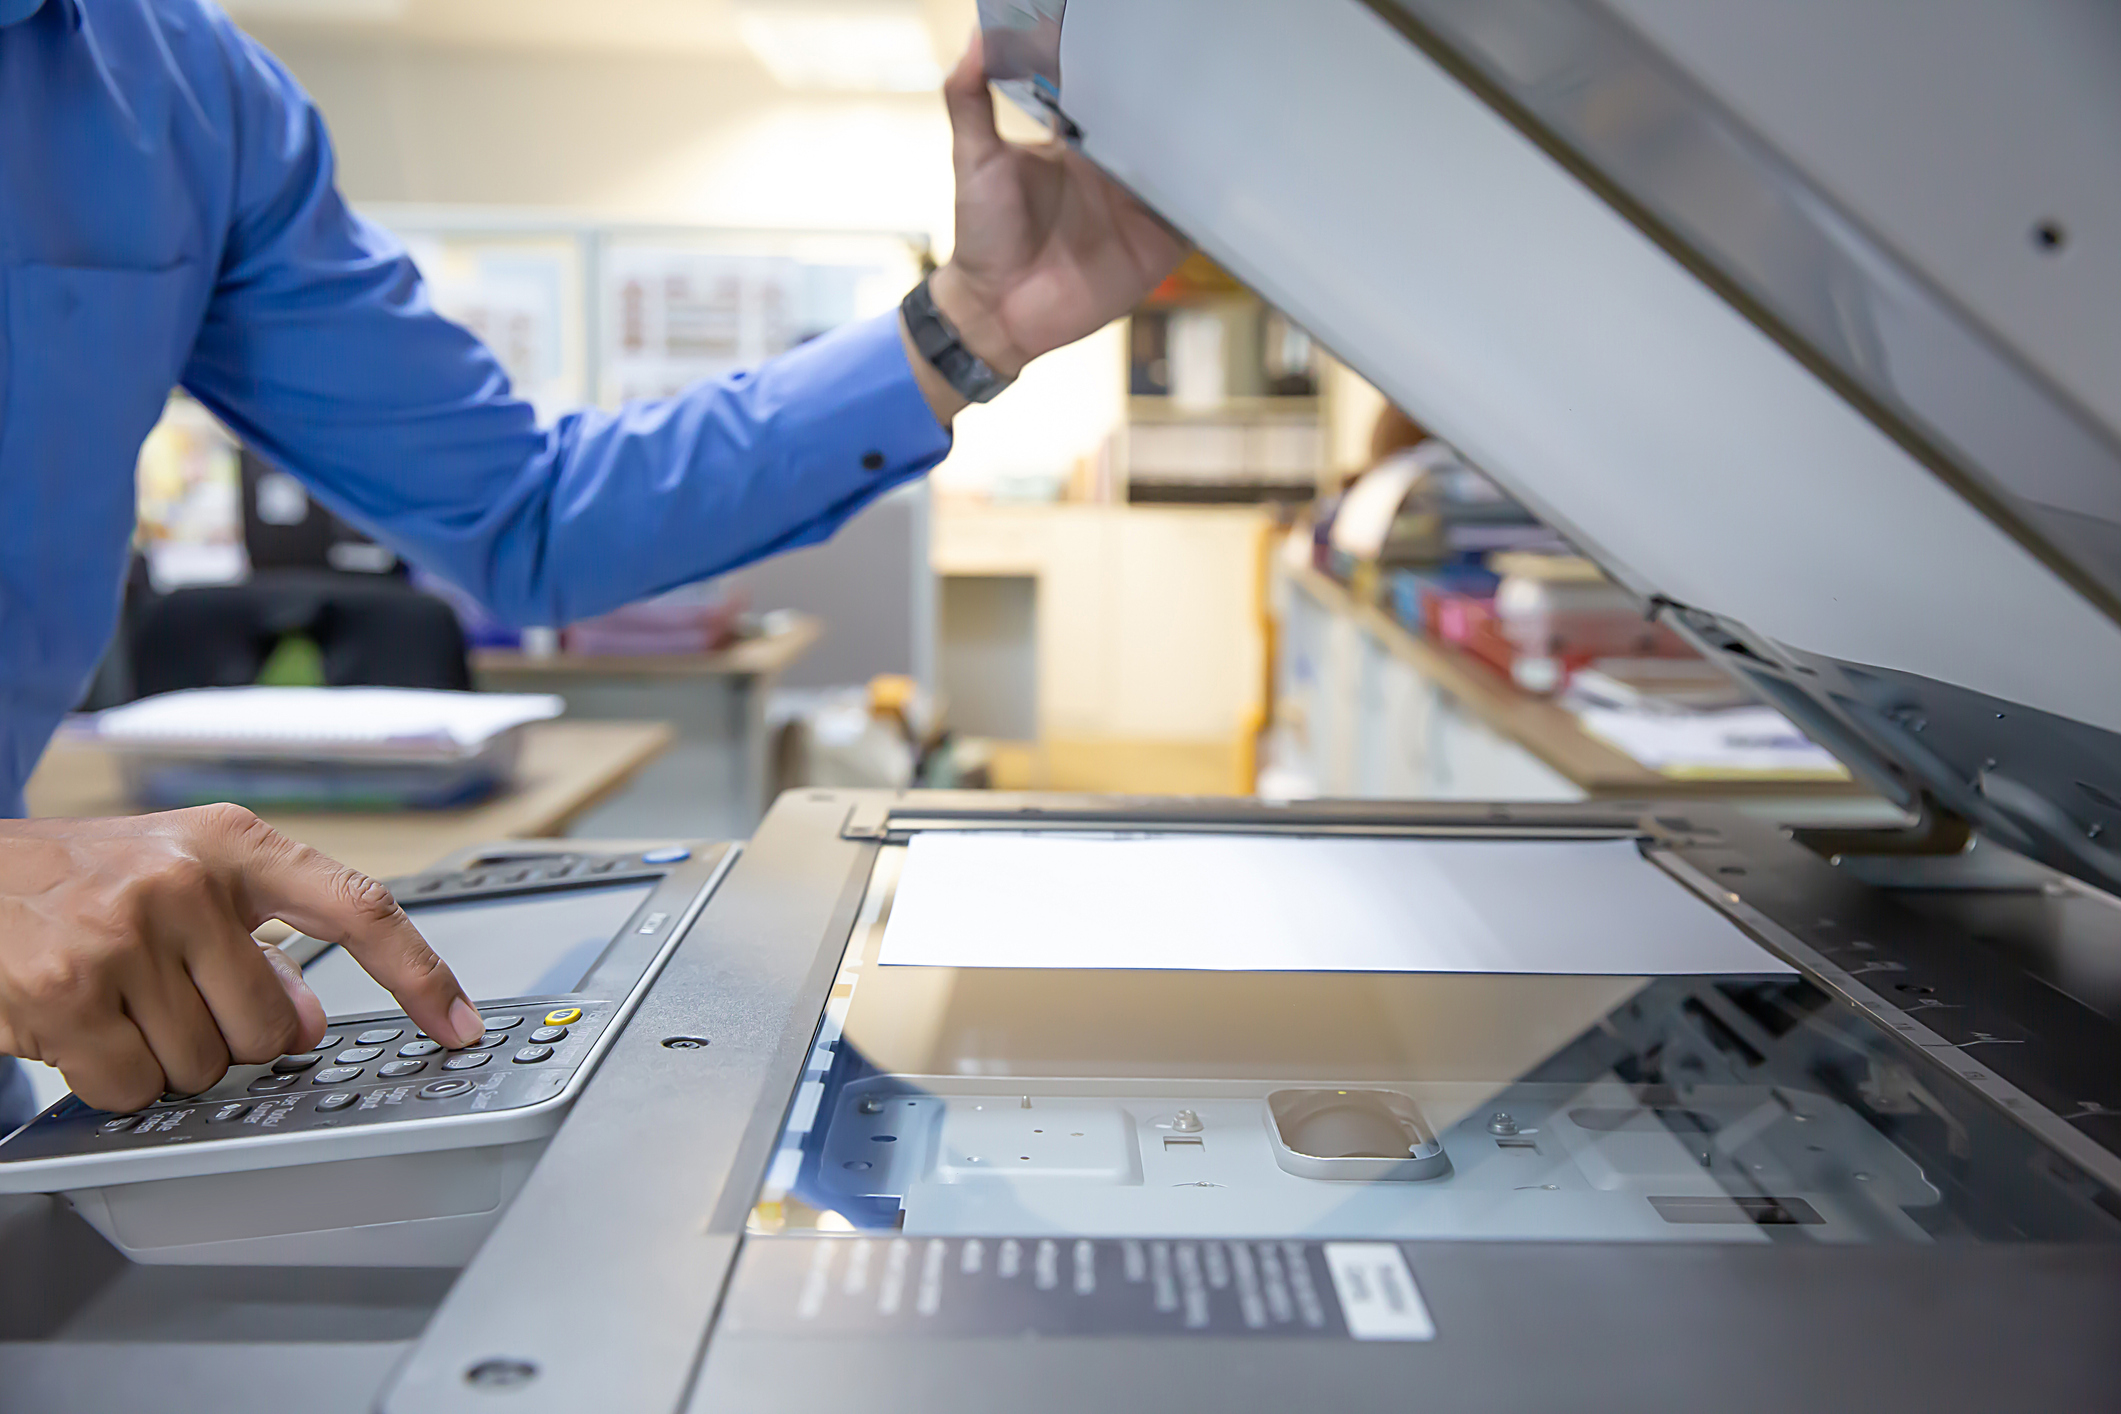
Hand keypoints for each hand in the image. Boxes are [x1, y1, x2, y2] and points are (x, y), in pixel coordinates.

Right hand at [0, 805, 482, 1112]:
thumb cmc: (77, 880)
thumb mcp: (180, 884)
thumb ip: (257, 944)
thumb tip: (308, 1020)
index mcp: (233, 844)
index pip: (359, 908)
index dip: (421, 973)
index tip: (461, 1024)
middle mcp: (185, 880)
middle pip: (272, 1028)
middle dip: (226, 1037)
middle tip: (167, 999)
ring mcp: (124, 934)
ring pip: (204, 1066)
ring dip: (162, 1058)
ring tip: (116, 1002)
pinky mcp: (67, 991)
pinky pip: (133, 1088)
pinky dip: (110, 1080)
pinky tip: (80, 1027)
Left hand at [905, 34, 1188, 422]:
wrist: (997, 311)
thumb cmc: (982, 234)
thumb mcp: (973, 158)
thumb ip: (969, 98)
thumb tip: (977, 37)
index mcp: (1079, 142)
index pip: (1115, 95)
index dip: (1130, 70)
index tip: (1146, 36)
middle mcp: (1116, 169)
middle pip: (1159, 127)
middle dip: (1179, 102)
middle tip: (1200, 66)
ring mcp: (1142, 206)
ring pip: (1186, 166)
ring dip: (1203, 144)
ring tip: (1225, 108)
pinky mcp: (1161, 243)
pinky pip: (1198, 215)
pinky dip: (1214, 197)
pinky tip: (1228, 171)